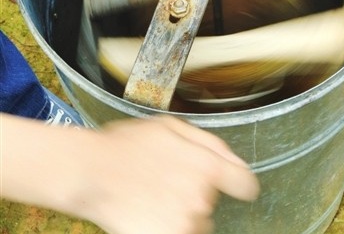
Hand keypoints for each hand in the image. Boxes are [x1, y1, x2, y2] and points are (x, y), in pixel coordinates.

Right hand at [77, 116, 258, 233]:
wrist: (91, 172)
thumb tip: (236, 162)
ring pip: (195, 221)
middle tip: (167, 178)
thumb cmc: (128, 145)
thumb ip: (211, 143)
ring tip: (153, 195)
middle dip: (195, 191)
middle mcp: (202, 198)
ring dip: (182, 211)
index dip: (239, 183)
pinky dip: (167, 225)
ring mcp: (185, 224)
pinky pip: (179, 233)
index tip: (232, 184)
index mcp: (208, 166)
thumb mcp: (171, 126)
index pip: (245, 184)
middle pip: (212, 201)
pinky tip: (148, 212)